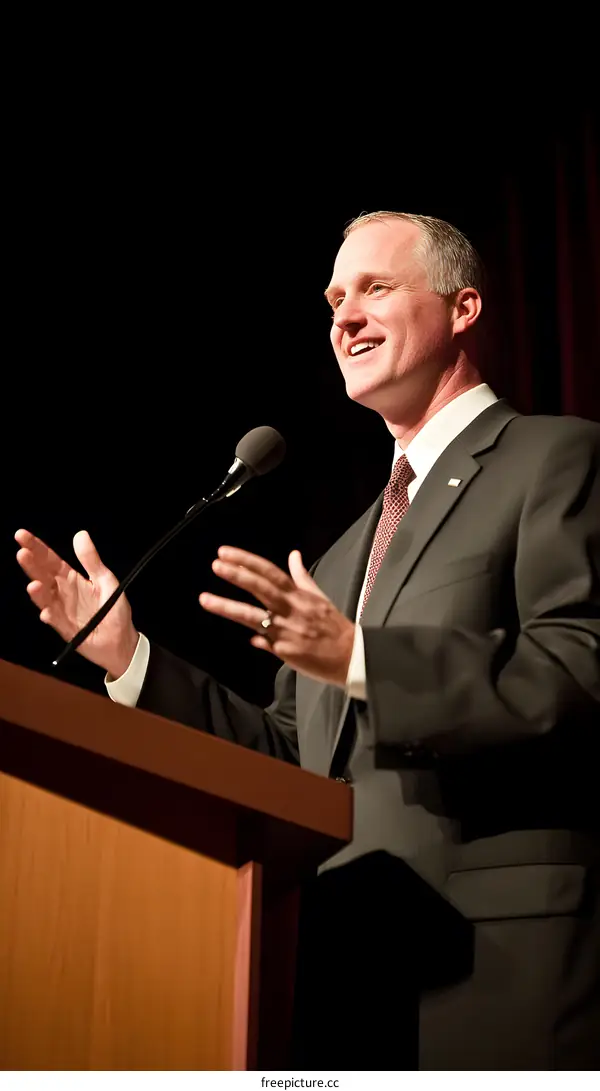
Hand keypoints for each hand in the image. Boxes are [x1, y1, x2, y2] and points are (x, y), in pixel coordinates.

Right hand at [15, 528, 139, 678]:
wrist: (122, 639)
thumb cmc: (113, 608)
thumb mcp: (105, 579)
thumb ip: (91, 560)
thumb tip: (80, 534)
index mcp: (70, 578)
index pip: (50, 560)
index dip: (37, 547)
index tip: (21, 535)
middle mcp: (61, 593)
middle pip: (42, 576)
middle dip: (31, 565)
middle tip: (22, 552)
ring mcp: (62, 611)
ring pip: (45, 599)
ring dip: (38, 593)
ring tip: (33, 585)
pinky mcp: (67, 630)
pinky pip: (57, 623)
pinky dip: (51, 617)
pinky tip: (46, 612)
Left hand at [199, 546, 355, 686]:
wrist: (351, 655)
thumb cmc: (333, 625)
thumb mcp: (319, 597)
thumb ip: (302, 577)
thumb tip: (293, 554)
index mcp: (299, 595)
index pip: (271, 572)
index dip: (248, 561)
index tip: (226, 553)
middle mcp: (291, 609)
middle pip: (261, 588)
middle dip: (238, 575)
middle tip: (216, 564)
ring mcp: (286, 630)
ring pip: (252, 616)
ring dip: (227, 607)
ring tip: (204, 599)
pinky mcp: (286, 651)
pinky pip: (265, 643)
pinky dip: (257, 639)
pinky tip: (248, 638)